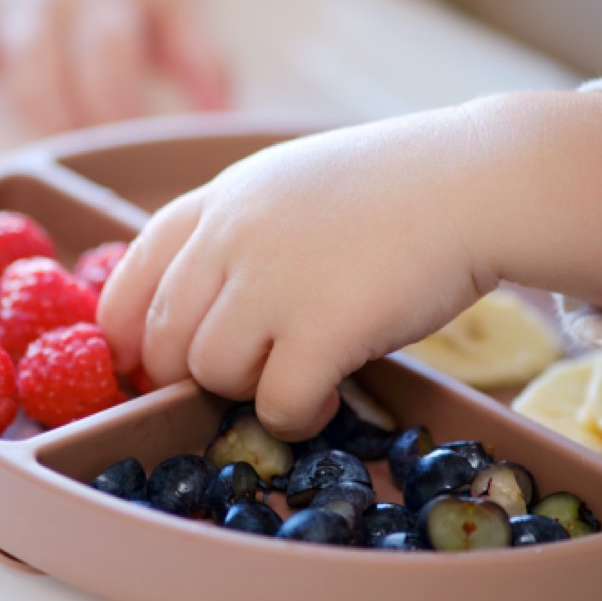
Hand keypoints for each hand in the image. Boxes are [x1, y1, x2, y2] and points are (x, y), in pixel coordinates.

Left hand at [99, 91, 601, 439]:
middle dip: (195, 374)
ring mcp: (272, 281)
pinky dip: (297, 417)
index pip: (128, 278)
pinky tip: (330, 396)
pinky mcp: (320, 328)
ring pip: (211, 375)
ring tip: (299, 377)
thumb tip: (196, 310)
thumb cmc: (392, 189)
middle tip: (247, 373)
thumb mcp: (289, 187)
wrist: (473, 183)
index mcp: (218, 201)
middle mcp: (230, 237)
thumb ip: (235, 235)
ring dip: (251, 392)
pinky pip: (276, 404)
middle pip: (161, 340)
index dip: (129, 335)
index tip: (152, 364)